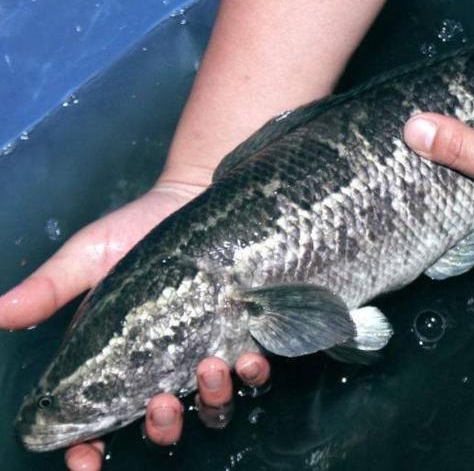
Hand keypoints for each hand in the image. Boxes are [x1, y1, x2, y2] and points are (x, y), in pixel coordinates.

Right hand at [0, 180, 269, 470]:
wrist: (193, 199)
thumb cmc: (137, 230)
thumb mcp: (87, 256)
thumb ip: (49, 289)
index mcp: (117, 357)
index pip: (100, 419)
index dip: (89, 449)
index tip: (86, 460)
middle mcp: (164, 364)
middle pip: (162, 423)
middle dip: (161, 427)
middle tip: (160, 404)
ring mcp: (205, 352)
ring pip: (210, 406)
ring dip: (211, 401)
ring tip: (211, 368)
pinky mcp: (242, 334)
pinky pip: (252, 373)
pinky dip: (252, 375)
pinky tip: (249, 359)